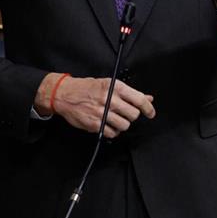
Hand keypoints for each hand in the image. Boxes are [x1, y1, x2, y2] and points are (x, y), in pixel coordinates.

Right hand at [37, 73, 155, 136]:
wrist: (65, 94)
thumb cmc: (87, 88)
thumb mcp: (109, 84)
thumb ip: (129, 93)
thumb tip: (147, 98)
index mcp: (115, 87)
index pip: (139, 99)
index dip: (148, 108)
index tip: (151, 113)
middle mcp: (109, 99)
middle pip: (133, 114)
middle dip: (132, 116)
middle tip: (126, 114)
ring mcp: (101, 112)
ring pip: (124, 125)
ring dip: (122, 124)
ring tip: (115, 119)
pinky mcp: (94, 124)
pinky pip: (112, 133)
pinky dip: (112, 131)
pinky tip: (108, 125)